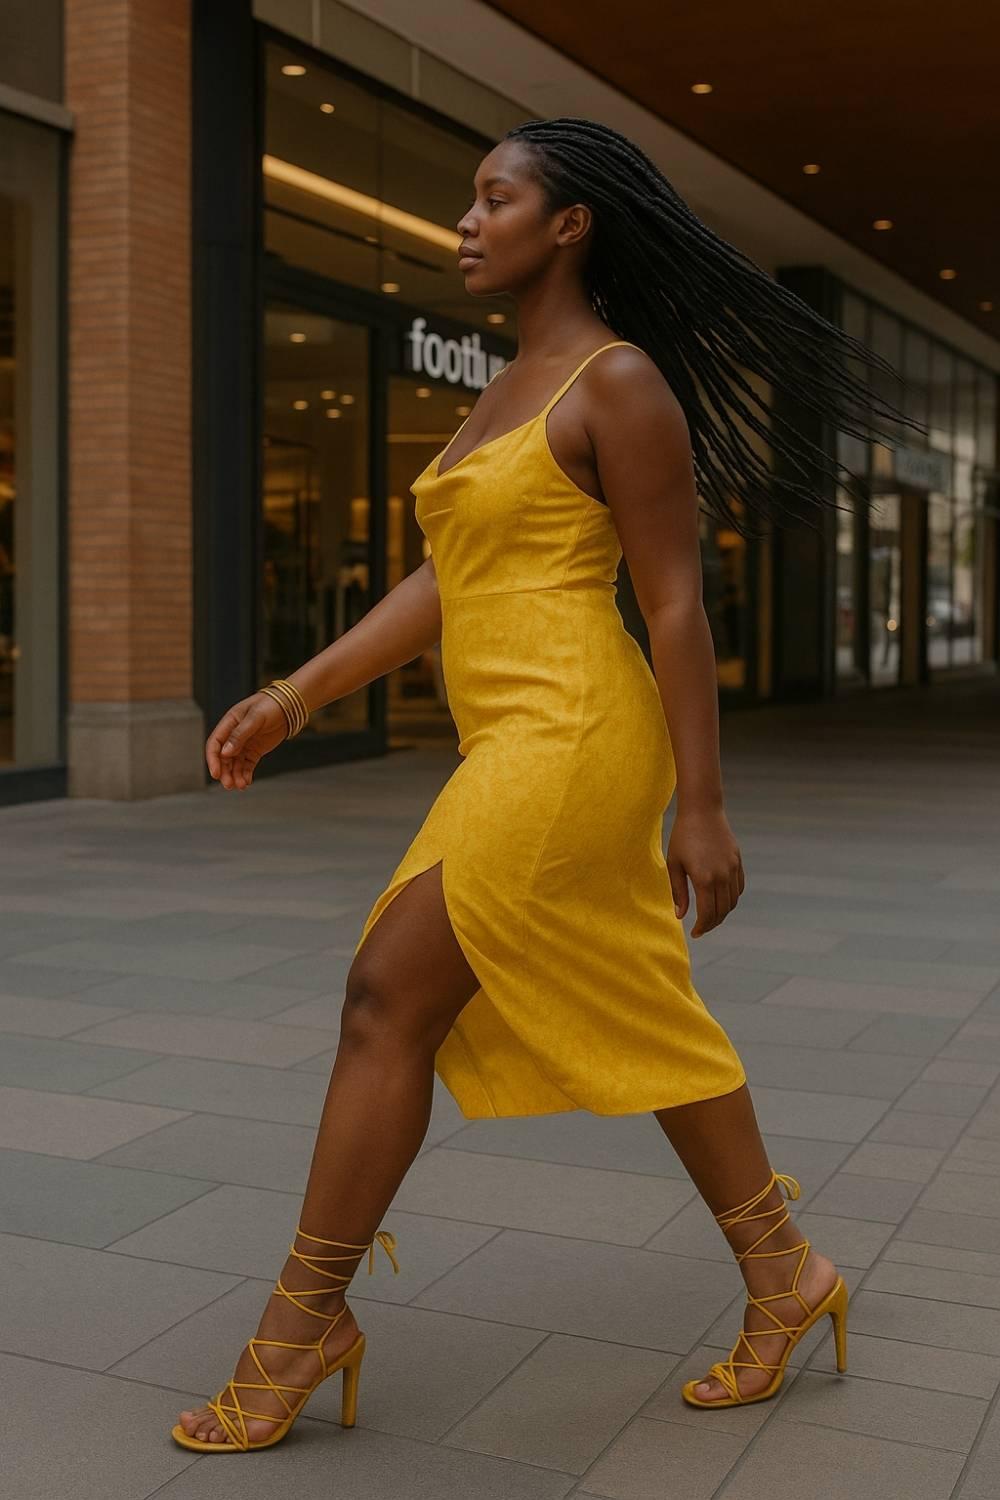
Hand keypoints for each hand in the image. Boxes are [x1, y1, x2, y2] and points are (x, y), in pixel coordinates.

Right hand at [205, 692, 289, 789]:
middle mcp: (233, 736)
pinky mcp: (255, 751)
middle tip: (229, 785)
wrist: (289, 706)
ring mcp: (244, 744)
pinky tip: (247, 782)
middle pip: (223, 758)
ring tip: (240, 786)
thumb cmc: (270, 705)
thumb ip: (239, 734)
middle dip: (225, 772)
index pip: (215, 744)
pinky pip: (247, 765)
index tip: (216, 774)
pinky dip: (246, 774)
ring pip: (235, 764)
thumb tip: (225, 752)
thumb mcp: (255, 718)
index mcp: (229, 724)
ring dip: (235, 775)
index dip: (213, 759)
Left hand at [666, 805, 744, 937]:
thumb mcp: (674, 864)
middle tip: (702, 928)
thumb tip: (680, 915)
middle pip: (721, 911)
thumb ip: (678, 892)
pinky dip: (731, 899)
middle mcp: (722, 876)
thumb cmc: (682, 837)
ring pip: (732, 902)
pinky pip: (739, 888)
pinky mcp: (738, 862)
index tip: (695, 933)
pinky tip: (721, 900)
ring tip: (710, 916)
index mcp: (704, 879)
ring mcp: (732, 869)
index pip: (707, 913)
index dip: (701, 927)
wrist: (702, 811)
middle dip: (711, 924)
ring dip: (722, 913)